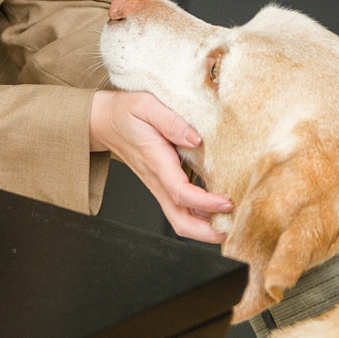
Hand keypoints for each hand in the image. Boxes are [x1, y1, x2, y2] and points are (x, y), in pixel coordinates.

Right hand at [90, 89, 232, 241]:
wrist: (103, 121)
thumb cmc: (126, 112)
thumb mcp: (147, 105)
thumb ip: (171, 120)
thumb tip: (196, 139)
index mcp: (156, 162)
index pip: (181, 193)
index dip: (205, 203)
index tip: (227, 203)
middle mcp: (158, 180)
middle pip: (180, 221)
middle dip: (206, 232)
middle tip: (235, 226)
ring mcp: (159, 186)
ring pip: (181, 219)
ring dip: (206, 227)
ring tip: (234, 221)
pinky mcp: (163, 184)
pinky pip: (182, 207)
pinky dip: (201, 214)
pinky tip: (220, 209)